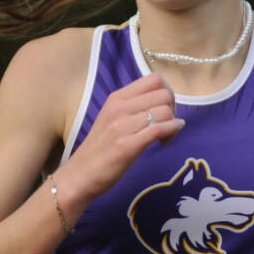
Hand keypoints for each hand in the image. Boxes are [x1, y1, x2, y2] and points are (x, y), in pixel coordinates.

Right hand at [59, 72, 184, 201]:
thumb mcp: (111, 118)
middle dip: (173, 109)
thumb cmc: (99, 148)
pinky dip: (171, 132)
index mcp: (116, 98)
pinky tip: (166, 141)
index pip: (154, 79)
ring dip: (172, 125)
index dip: (167, 92)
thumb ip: (132, 107)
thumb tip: (161, 103)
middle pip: (164, 94)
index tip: (164, 109)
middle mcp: (119, 107)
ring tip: (164, 138)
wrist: (80, 174)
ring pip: (164, 112)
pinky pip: (159, 130)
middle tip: (167, 125)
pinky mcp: (127, 146)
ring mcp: (122, 126)